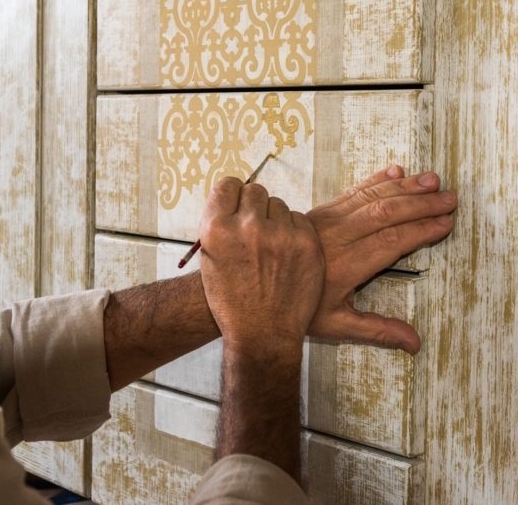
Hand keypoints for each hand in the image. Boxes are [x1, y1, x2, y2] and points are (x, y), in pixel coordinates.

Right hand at [198, 177, 324, 348]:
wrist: (262, 333)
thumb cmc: (232, 298)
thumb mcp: (210, 258)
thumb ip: (220, 224)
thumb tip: (237, 196)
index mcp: (217, 229)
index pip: (228, 185)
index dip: (232, 196)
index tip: (236, 206)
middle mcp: (248, 228)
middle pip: (255, 190)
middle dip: (254, 207)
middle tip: (255, 231)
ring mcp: (280, 235)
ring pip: (279, 205)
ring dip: (275, 220)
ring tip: (271, 248)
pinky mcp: (307, 243)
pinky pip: (299, 219)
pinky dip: (294, 232)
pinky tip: (287, 254)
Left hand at [306, 166, 456, 353]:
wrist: (257, 281)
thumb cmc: (300, 306)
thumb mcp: (336, 324)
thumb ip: (377, 330)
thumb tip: (416, 344)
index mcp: (346, 266)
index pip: (390, 242)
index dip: (420, 231)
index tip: (445, 223)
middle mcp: (338, 238)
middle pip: (385, 214)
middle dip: (421, 205)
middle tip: (451, 199)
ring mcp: (327, 220)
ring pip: (371, 198)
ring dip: (404, 188)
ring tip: (433, 180)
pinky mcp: (320, 210)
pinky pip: (352, 191)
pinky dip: (376, 180)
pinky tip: (397, 172)